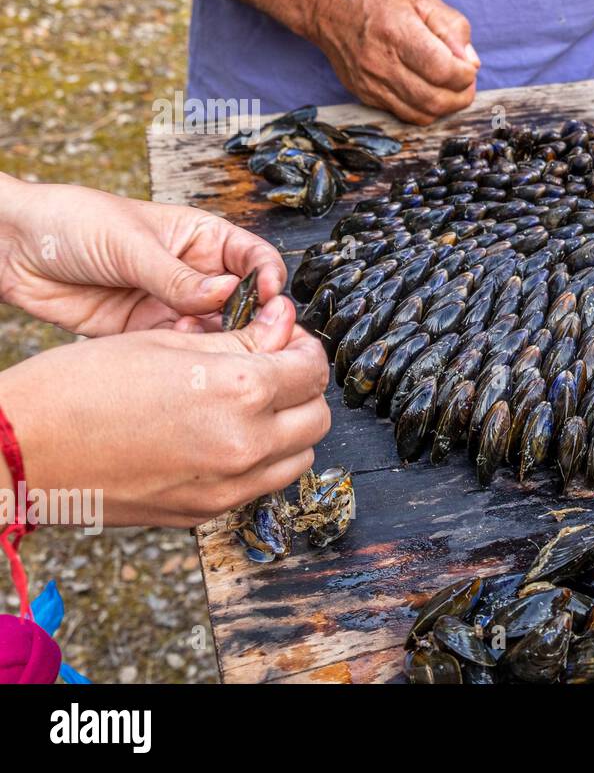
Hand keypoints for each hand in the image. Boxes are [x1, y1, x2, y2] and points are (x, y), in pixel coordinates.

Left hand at [0, 177, 285, 336]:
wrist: (12, 248)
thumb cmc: (72, 222)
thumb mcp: (131, 244)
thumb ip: (179, 276)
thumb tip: (230, 293)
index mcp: (202, 239)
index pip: (254, 259)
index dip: (268, 279)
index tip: (269, 298)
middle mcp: (194, 274)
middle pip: (242, 304)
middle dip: (249, 322)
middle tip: (248, 336)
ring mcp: (171, 305)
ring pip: (213, 333)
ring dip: (215, 343)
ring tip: (203, 345)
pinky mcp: (145, 333)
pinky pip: (177, 351)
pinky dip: (183, 357)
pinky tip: (175, 352)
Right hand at [0, 296, 329, 527]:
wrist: (18, 452)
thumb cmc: (79, 387)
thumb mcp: (166, 345)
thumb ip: (239, 340)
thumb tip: (284, 325)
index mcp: (238, 392)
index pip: (312, 370)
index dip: (303, 348)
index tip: (287, 341)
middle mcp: (243, 446)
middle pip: (317, 418)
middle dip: (303, 390)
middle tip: (273, 370)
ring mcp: (226, 488)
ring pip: (299, 458)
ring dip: (289, 430)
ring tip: (250, 406)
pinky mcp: (204, 514)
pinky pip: (261, 486)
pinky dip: (260, 462)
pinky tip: (224, 437)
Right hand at [307, 0, 478, 124]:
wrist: (324, 4)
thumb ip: (451, 27)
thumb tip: (471, 62)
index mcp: (397, 32)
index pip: (443, 70)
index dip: (465, 74)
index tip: (468, 66)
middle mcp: (380, 62)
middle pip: (435, 99)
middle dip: (461, 95)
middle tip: (466, 80)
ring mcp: (370, 83)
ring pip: (422, 114)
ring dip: (446, 106)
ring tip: (451, 87)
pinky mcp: (364, 95)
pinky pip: (405, 115)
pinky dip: (425, 109)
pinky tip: (429, 91)